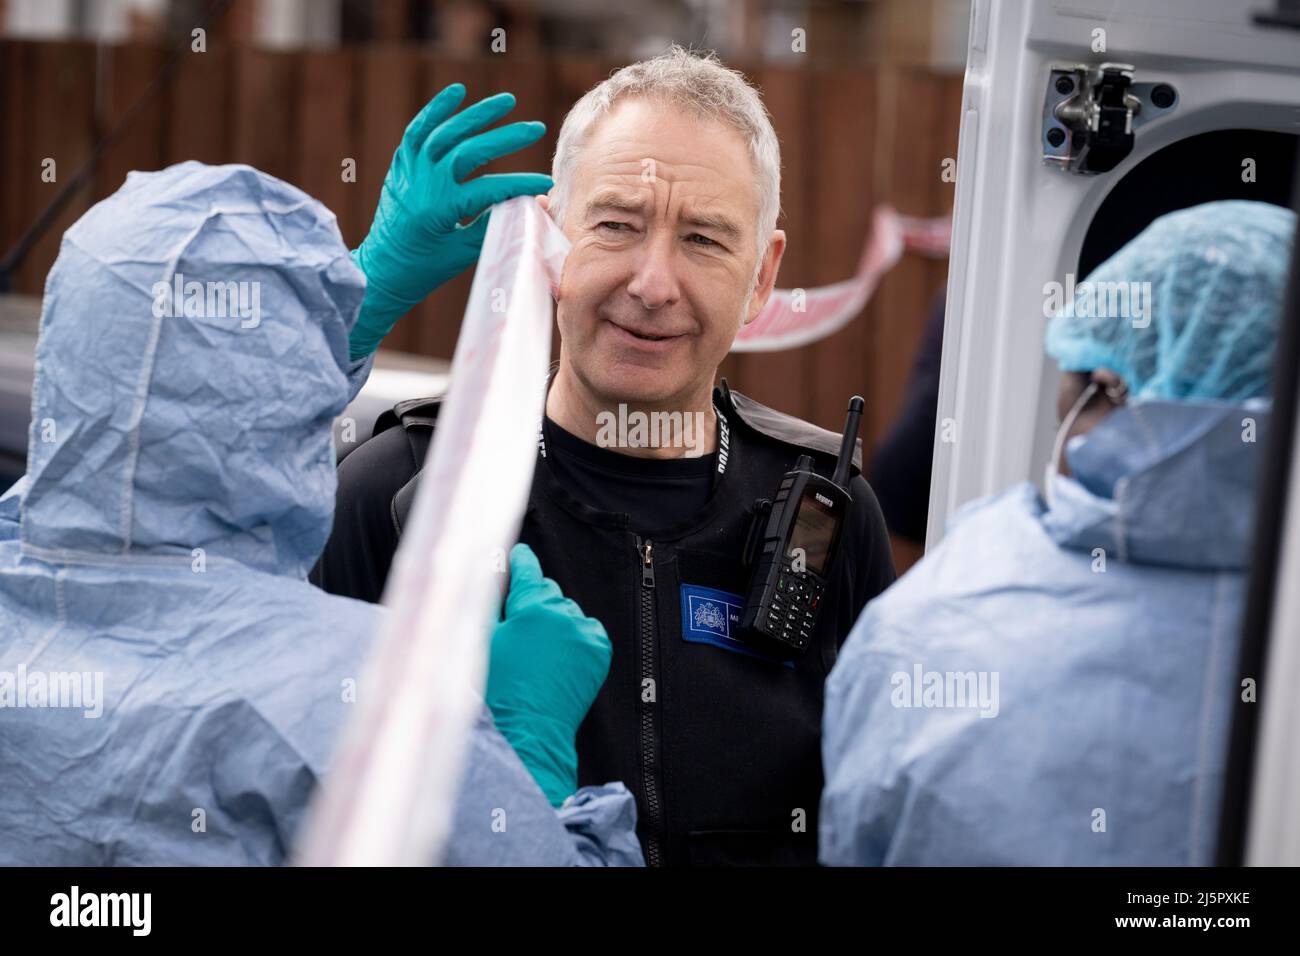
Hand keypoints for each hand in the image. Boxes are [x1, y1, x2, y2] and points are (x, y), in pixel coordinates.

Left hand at [349, 84, 552, 359]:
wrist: (382, 269)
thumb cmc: (426, 268)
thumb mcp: (463, 252)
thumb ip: (491, 223)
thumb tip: (523, 202)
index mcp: (441, 210)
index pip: (490, 189)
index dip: (520, 184)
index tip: (547, 183)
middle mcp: (423, 185)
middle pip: (470, 151)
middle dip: (506, 138)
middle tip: (535, 128)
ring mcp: (410, 171)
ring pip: (445, 132)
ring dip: (477, 114)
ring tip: (507, 100)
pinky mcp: (401, 165)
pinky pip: (418, 130)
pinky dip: (436, 109)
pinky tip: (458, 92)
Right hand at [486, 544, 611, 806]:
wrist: (528, 732)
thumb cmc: (496, 690)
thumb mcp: (482, 640)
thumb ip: (488, 601)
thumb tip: (491, 572)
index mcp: (532, 607)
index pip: (527, 568)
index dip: (519, 561)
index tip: (517, 556)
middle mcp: (564, 614)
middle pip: (547, 591)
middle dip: (533, 600)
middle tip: (517, 621)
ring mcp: (585, 633)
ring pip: (567, 612)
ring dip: (554, 621)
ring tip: (536, 651)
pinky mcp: (599, 652)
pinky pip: (586, 630)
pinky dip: (573, 637)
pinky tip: (555, 657)